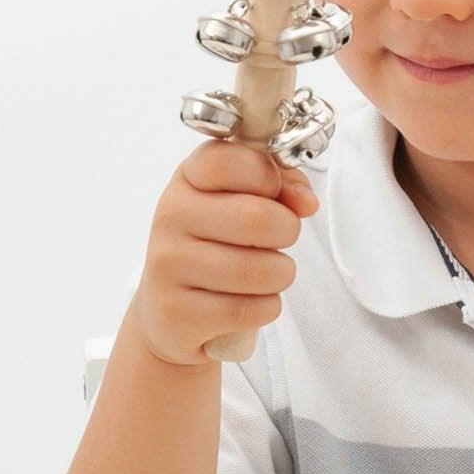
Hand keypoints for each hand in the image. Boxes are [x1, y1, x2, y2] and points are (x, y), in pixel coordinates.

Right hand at [131, 141, 318, 367]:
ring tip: (267, 274)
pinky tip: (250, 302)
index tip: (272, 193)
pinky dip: (265, 308)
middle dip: (287, 231)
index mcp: (188, 179)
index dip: (269, 177)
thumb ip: (282, 185)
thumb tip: (306, 202)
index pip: (230, 161)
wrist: (172, 312)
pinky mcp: (175, 312)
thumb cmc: (219, 246)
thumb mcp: (244, 202)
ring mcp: (168, 265)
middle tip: (279, 240)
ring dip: (280, 275)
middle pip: (256, 218)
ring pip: (257, 271)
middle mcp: (170, 216)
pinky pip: (248, 310)